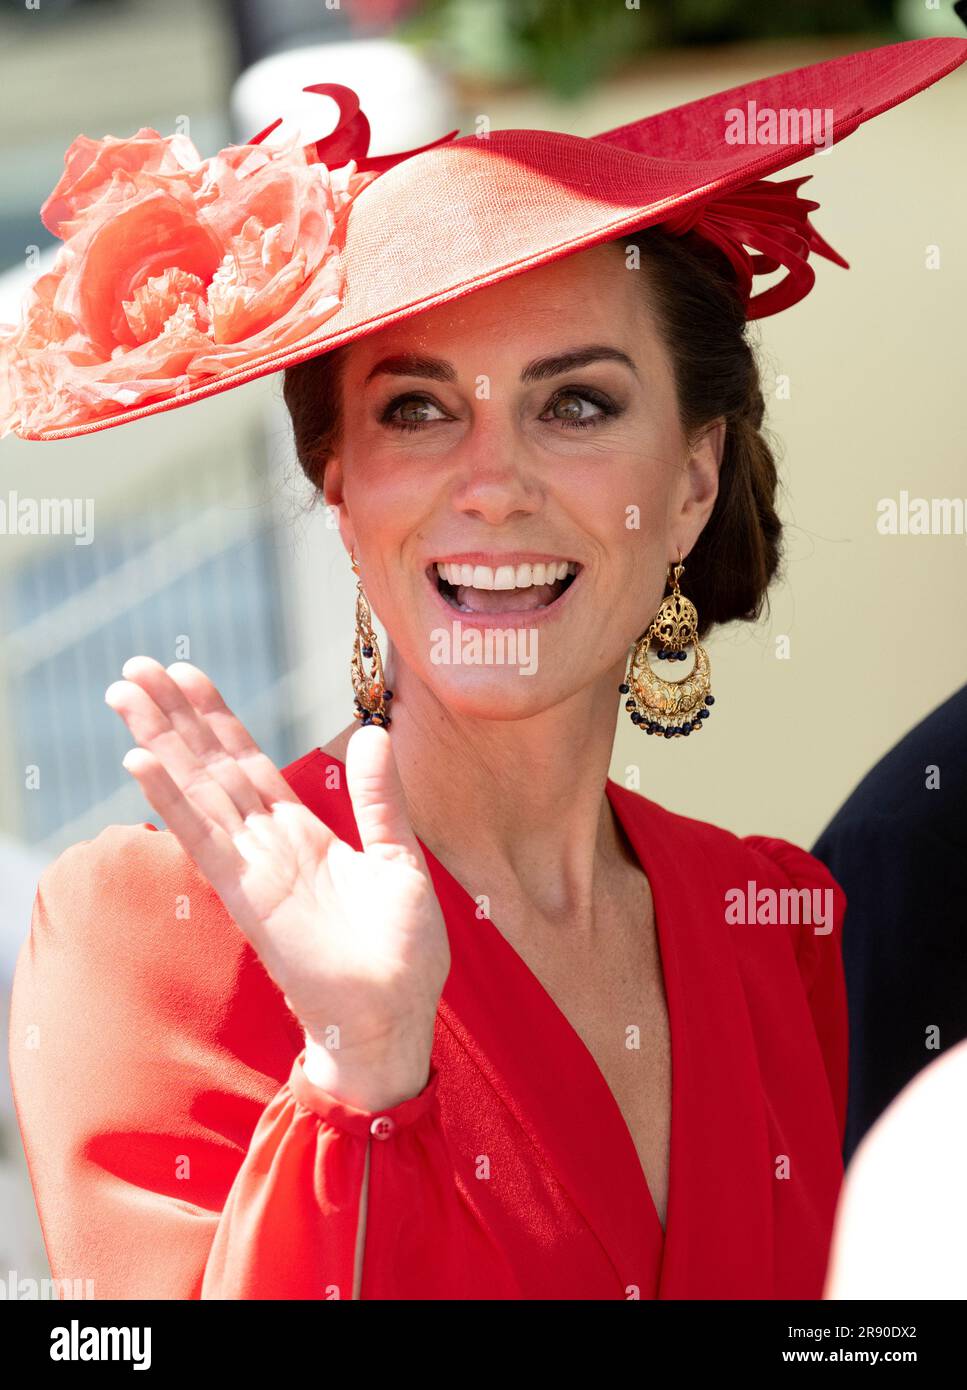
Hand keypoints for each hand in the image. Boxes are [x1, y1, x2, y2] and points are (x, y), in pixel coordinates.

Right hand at [105, 658, 449, 1109]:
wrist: (395, 1017)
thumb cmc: (402, 952)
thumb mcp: (400, 858)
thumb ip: (380, 798)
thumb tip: (374, 733)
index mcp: (302, 834)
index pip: (249, 763)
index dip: (217, 719)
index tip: (187, 675)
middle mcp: (267, 845)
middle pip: (211, 766)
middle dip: (174, 717)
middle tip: (135, 666)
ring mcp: (253, 869)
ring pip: (198, 791)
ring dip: (160, 741)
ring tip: (125, 693)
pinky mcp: (248, 897)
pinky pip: (203, 840)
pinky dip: (171, 801)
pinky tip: (140, 762)